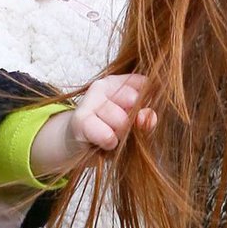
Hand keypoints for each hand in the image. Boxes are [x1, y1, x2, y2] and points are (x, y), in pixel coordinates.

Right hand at [29, 75, 155, 178]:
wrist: (80, 146)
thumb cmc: (111, 132)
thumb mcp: (134, 125)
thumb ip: (146, 120)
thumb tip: (146, 117)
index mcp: (119, 81)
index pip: (145, 85)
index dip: (146, 105)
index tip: (137, 116)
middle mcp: (103, 85)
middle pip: (134, 102)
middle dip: (132, 122)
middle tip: (119, 128)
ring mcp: (90, 99)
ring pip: (122, 121)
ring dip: (120, 135)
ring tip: (110, 135)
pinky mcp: (80, 120)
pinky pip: (107, 135)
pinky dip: (110, 143)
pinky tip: (105, 142)